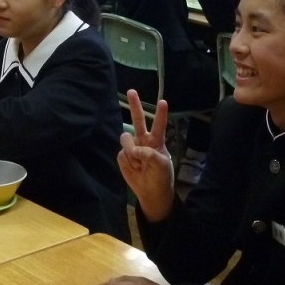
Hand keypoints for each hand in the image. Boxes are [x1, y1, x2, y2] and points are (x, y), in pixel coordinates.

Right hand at [118, 90, 173, 222]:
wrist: (151, 193)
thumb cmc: (161, 177)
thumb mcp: (162, 166)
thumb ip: (150, 154)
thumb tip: (134, 149)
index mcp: (157, 141)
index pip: (159, 124)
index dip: (160, 114)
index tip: (163, 102)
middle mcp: (144, 140)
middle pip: (138, 119)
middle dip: (135, 105)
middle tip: (131, 91)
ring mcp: (132, 147)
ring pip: (125, 138)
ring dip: (131, 150)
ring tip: (139, 164)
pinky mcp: (123, 156)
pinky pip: (122, 153)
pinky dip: (127, 162)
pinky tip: (134, 168)